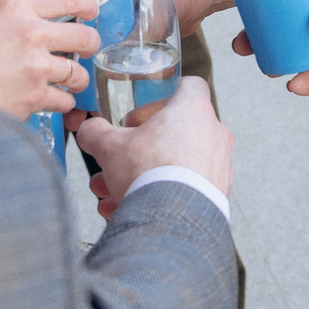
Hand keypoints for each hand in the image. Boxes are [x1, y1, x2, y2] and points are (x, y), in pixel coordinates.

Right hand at [0, 0, 100, 117]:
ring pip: (78, 74)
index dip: (88, 5)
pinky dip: (58, 104)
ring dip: (73, 80)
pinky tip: (44, 102)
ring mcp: (36, 67)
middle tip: (85, 52)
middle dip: (89, 46)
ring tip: (63, 83)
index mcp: (15, 8)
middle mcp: (31, 33)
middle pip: (85, 37)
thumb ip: (8, 23)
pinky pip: (63, 101)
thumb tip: (26, 30)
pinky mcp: (35, 97)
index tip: (92, 13)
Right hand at [76, 76, 233, 214]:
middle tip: (116, 160)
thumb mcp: (110, 147)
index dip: (161, 98)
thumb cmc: (149, 174)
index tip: (140, 116)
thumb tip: (89, 130)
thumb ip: (96, 133)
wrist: (173, 221)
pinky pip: (185, 191)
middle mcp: (214, 135)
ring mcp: (219, 167)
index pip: (189, 87)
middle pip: (174, 133)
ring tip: (111, 192)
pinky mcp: (218, 196)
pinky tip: (127, 210)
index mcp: (193, 110)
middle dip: (138, 149)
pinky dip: (159, 198)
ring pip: (176, 166)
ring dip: (142, 177)